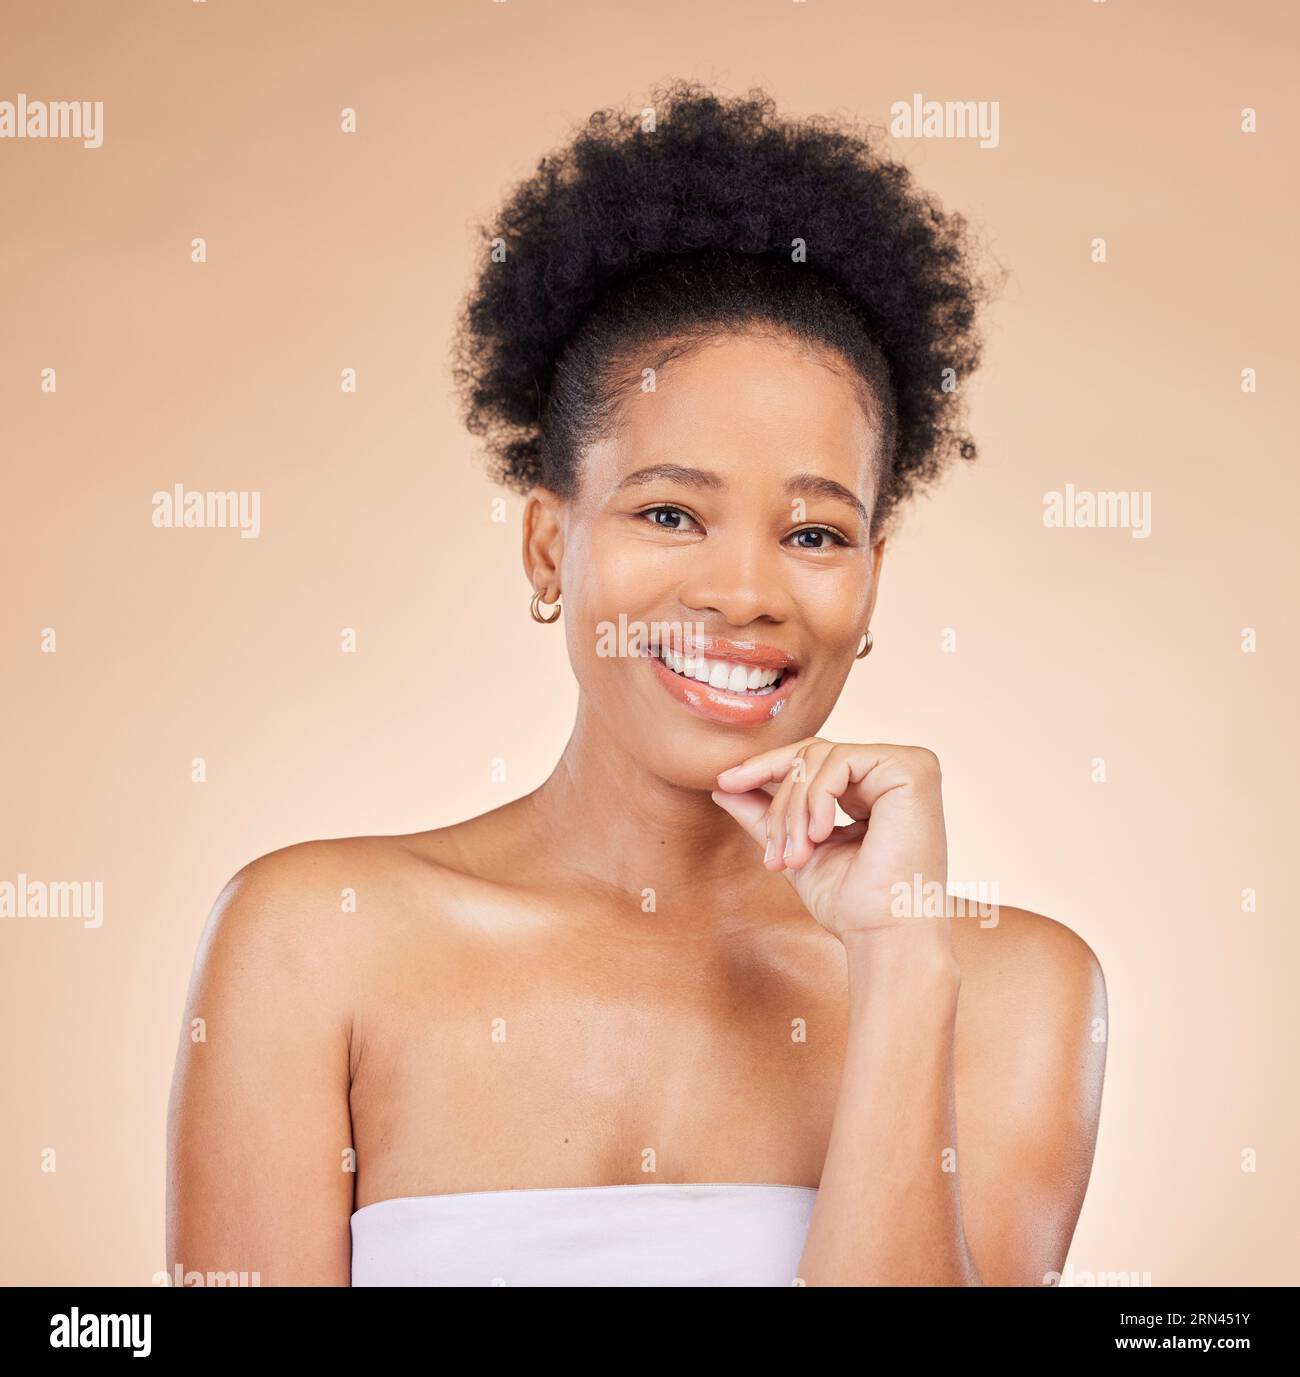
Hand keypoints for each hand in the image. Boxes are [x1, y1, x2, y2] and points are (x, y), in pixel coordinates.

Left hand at [711, 738, 949, 944]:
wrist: (884, 935)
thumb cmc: (850, 904)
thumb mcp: (797, 849)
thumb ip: (765, 816)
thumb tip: (721, 787)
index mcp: (875, 788)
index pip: (813, 759)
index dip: (766, 767)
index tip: (726, 783)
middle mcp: (893, 771)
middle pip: (812, 755)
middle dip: (780, 804)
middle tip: (774, 855)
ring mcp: (907, 765)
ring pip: (820, 759)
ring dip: (794, 811)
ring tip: (796, 856)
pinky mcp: (911, 768)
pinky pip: (840, 761)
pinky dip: (817, 800)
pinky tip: (821, 836)